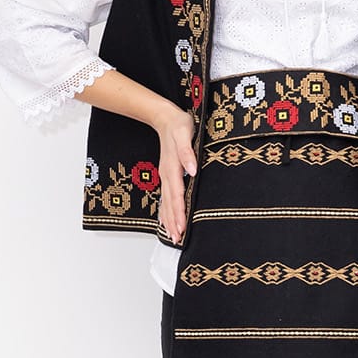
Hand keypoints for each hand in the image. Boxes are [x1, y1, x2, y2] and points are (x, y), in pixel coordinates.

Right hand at [154, 103, 197, 243]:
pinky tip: (166, 221)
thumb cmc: (179, 124)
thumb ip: (188, 152)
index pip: (176, 195)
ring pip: (166, 202)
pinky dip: (165, 211)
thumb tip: (192, 170)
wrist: (165, 118)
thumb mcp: (185, 132)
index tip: (182, 227)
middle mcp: (167, 175)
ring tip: (173, 236)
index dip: (179, 212)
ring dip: (169, 220)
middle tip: (177, 239)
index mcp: (172, 167)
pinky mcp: (167, 175)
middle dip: (173, 222)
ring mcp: (165, 176)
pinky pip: (165, 197)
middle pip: (169, 203)